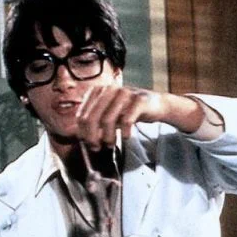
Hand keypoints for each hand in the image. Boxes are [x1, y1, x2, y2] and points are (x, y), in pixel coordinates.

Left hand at [76, 86, 204, 149]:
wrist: (155, 105)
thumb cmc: (128, 111)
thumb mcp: (108, 114)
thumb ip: (94, 122)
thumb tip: (80, 137)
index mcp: (98, 91)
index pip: (81, 116)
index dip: (83, 133)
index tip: (89, 144)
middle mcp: (109, 89)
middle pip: (91, 119)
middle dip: (92, 137)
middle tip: (97, 147)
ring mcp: (125, 92)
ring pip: (107, 120)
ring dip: (107, 137)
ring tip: (111, 144)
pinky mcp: (139, 99)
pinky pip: (127, 120)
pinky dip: (124, 132)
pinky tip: (126, 136)